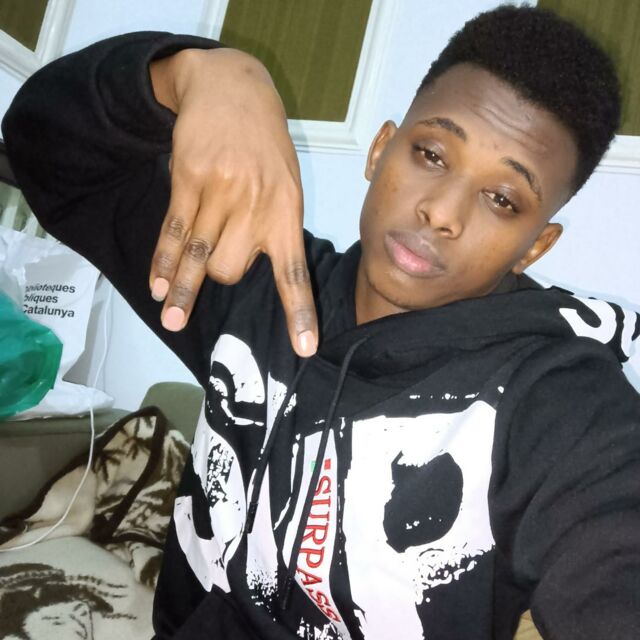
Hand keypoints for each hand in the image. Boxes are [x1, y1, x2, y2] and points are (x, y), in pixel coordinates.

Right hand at [149, 48, 316, 356]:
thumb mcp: (286, 183)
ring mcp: (220, 193)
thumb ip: (272, 226)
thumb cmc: (265, 146)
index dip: (300, 313)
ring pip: (198, 256)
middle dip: (221, 279)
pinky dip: (164, 262)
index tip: (305, 349)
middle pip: (232, 269)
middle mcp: (256, 207)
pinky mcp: (188, 181)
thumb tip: (241, 270)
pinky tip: (158, 284)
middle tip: (214, 272)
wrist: (232, 90)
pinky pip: (173, 232)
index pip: (294, 273)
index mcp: (288, 212)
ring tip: (171, 321)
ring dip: (183, 292)